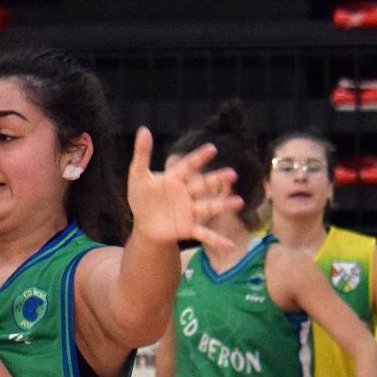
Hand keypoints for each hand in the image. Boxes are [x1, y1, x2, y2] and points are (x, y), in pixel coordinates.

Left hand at [127, 128, 241, 250]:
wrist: (144, 225)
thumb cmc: (142, 198)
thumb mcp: (138, 177)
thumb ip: (142, 155)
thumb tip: (143, 130)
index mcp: (175, 179)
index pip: (188, 166)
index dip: (199, 158)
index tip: (212, 148)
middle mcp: (187, 194)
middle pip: (203, 186)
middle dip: (217, 180)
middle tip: (232, 174)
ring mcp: (190, 212)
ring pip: (208, 207)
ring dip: (223, 205)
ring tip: (239, 203)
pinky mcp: (188, 228)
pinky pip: (204, 234)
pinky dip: (217, 241)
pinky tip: (231, 247)